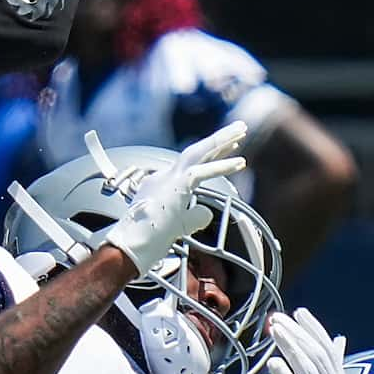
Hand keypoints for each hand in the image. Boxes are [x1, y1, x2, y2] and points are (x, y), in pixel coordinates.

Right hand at [96, 121, 247, 277]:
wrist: (131, 246)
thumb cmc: (149, 241)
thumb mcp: (179, 227)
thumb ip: (194, 216)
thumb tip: (207, 212)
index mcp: (161, 185)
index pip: (191, 166)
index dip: (212, 157)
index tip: (228, 149)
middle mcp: (164, 177)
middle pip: (195, 152)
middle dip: (218, 139)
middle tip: (239, 128)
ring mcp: (168, 179)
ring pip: (199, 152)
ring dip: (221, 140)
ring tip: (241, 129)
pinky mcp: (176, 185)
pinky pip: (203, 172)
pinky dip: (221, 167)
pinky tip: (239, 163)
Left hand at [268, 309, 360, 373]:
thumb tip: (334, 356)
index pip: (328, 351)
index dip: (313, 330)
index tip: (299, 313)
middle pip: (316, 355)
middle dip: (297, 333)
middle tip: (278, 318)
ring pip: (308, 369)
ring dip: (290, 346)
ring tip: (274, 330)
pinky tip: (273, 364)